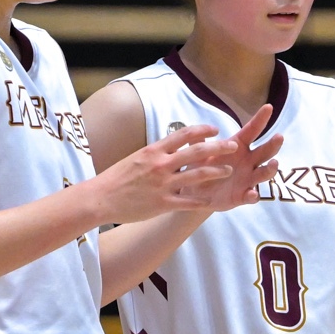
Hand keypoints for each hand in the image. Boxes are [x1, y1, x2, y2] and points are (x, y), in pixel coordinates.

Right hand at [95, 110, 269, 225]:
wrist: (100, 198)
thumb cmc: (117, 178)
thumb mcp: (136, 158)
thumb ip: (156, 153)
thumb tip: (171, 147)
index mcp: (154, 150)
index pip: (184, 134)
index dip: (203, 130)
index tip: (215, 130)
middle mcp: (161, 164)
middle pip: (197, 151)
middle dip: (218, 148)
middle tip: (234, 146)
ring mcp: (163, 184)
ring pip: (197, 175)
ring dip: (216, 172)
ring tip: (228, 171)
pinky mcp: (162, 203)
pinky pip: (188, 202)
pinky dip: (202, 202)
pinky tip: (213, 202)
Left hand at [205, 105, 283, 212]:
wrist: (195, 193)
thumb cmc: (200, 167)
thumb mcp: (197, 152)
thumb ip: (198, 141)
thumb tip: (198, 130)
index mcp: (237, 146)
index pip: (251, 130)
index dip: (260, 119)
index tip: (268, 107)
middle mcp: (247, 161)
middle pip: (264, 152)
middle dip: (273, 145)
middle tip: (279, 137)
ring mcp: (247, 179)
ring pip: (263, 173)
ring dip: (270, 169)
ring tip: (273, 164)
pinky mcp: (242, 196)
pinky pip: (251, 196)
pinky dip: (252, 195)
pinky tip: (252, 194)